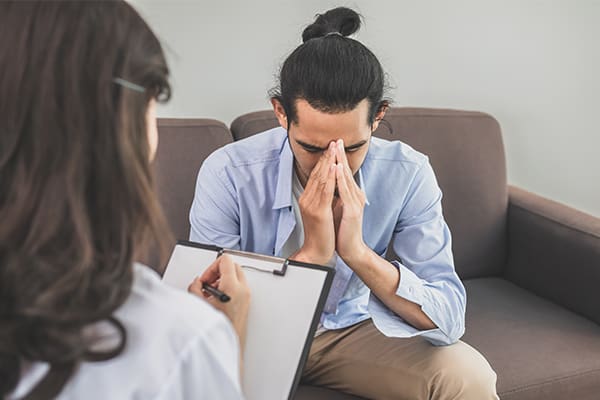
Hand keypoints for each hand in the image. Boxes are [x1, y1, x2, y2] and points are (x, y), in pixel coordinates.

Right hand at [188, 255, 250, 350]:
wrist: (228, 344)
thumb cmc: (218, 328)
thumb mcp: (199, 304)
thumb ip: (195, 288)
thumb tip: (197, 283)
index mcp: (232, 286)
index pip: (226, 260)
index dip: (212, 266)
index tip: (206, 278)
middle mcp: (242, 289)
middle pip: (232, 266)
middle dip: (218, 272)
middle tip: (207, 283)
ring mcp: (246, 296)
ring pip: (236, 275)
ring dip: (222, 279)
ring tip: (210, 293)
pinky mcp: (246, 302)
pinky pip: (238, 286)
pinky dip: (227, 287)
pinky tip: (216, 299)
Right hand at [292, 142, 336, 264]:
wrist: (317, 251)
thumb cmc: (322, 233)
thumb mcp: (322, 211)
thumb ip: (323, 197)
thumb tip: (331, 185)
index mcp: (308, 198)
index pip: (315, 175)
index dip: (323, 160)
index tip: (331, 148)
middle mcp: (307, 199)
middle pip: (317, 173)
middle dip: (326, 156)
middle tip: (333, 142)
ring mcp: (311, 204)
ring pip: (320, 178)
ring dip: (328, 162)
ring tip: (334, 148)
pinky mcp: (318, 211)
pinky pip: (325, 190)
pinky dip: (330, 177)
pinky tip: (334, 167)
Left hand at [333, 139, 368, 264]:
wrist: (350, 249)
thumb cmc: (343, 230)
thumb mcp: (340, 207)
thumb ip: (337, 195)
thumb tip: (330, 183)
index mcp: (352, 194)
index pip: (344, 173)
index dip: (339, 158)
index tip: (333, 144)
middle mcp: (356, 195)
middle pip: (346, 171)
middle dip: (340, 155)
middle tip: (336, 139)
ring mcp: (355, 202)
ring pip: (346, 178)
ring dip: (340, 161)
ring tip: (336, 148)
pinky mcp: (352, 210)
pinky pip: (344, 191)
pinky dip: (340, 178)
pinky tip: (337, 168)